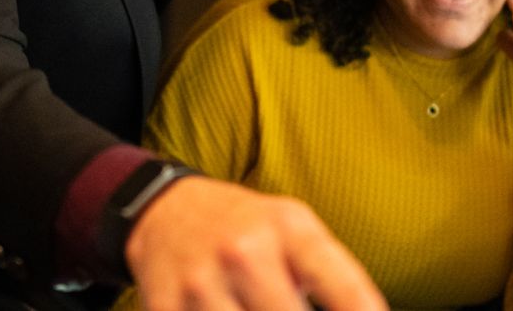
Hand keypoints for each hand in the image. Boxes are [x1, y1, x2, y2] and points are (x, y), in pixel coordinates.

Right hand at [127, 177, 385, 310]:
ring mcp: (200, 283)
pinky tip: (230, 308)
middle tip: (291, 306)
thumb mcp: (295, 230)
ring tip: (255, 306)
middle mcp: (245, 252)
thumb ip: (332, 277)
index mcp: (289, 229)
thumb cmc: (246, 228)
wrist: (166, 211)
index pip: (347, 292)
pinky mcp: (165, 306)